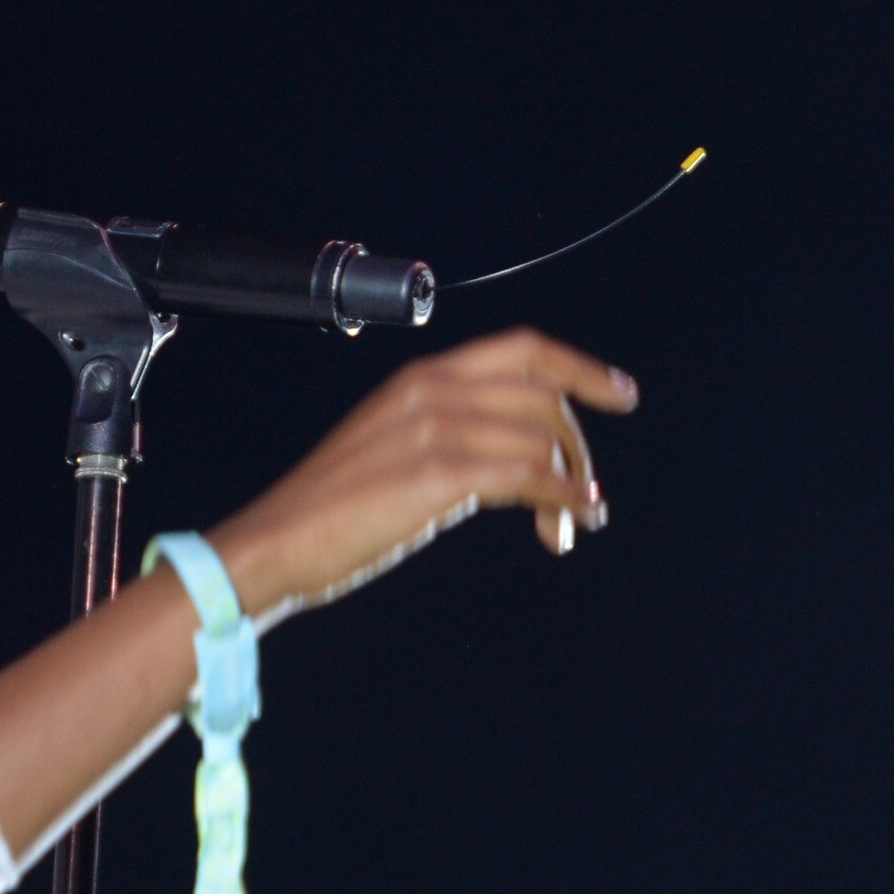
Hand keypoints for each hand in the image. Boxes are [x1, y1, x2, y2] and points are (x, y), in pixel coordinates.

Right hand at [204, 327, 640, 619]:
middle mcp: (432, 390)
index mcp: (419, 378)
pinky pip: (529, 475)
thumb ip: (447, 441)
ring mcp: (436, 429)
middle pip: (543, 394)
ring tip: (570, 526)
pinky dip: (563, 497)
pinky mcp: (439, 474)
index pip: (522, 350)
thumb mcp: (392, 452)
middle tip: (585, 493)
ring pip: (542, 437)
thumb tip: (511, 468)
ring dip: (572, 484)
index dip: (580, 367)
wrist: (273, 543)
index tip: (620, 394)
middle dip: (579, 444)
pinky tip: (568, 522)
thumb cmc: (327, 512)